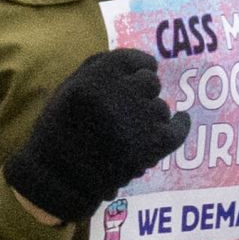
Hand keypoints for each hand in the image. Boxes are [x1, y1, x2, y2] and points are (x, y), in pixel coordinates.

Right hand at [3, 46, 194, 225]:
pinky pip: (177, 130)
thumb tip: (139, 62)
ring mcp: (137, 121)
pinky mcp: (150, 147)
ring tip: (134, 129)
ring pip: (161, 108)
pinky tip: (182, 120)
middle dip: (143, 92)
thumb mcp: (67, 90)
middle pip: (149, 82)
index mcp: (95, 78)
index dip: (139, 65)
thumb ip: (97, 70)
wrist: (56, 179)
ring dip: (151, 115)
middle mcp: (119, 95)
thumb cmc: (57, 134)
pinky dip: (181, 125)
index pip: (131, 59)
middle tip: (132, 106)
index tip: (142, 70)